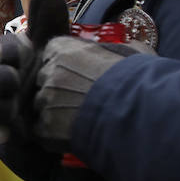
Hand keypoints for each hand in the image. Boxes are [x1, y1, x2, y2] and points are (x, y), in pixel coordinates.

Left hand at [33, 36, 151, 152]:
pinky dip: (54, 134)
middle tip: (78, 98)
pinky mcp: (45, 127)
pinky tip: (74, 134)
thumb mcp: (129, 52)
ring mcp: (45, 100)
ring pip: (41, 106)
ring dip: (55, 111)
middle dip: (57, 88)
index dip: (64, 66)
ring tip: (80, 118)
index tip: (76, 74)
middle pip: (43, 80)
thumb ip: (112, 48)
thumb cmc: (137, 79)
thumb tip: (121, 46)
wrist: (138, 112)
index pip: (50, 54)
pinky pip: (42, 130)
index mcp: (62, 49)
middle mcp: (48, 72)